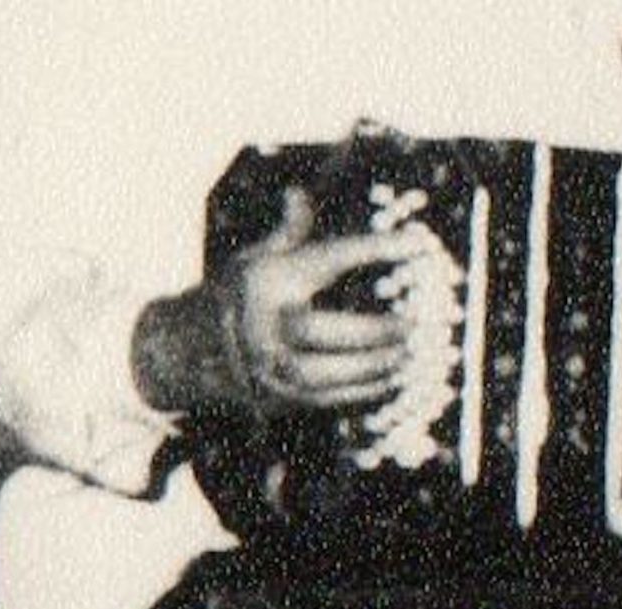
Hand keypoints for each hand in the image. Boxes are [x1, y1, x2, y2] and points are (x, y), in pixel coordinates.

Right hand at [218, 185, 458, 415]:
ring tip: (409, 355)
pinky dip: (361, 391)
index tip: (420, 243)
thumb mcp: (261, 256)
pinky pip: (324, 399)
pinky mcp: (279, 398)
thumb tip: (297, 195)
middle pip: (317, 330)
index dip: (376, 248)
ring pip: (321, 373)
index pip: (330, 258)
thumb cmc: (247, 293)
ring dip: (370, 366)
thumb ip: (289, 230)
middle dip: (369, 330)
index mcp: (271, 280)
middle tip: (413, 324)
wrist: (201, 348)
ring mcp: (269, 367)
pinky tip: (392, 378)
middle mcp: (265, 325)